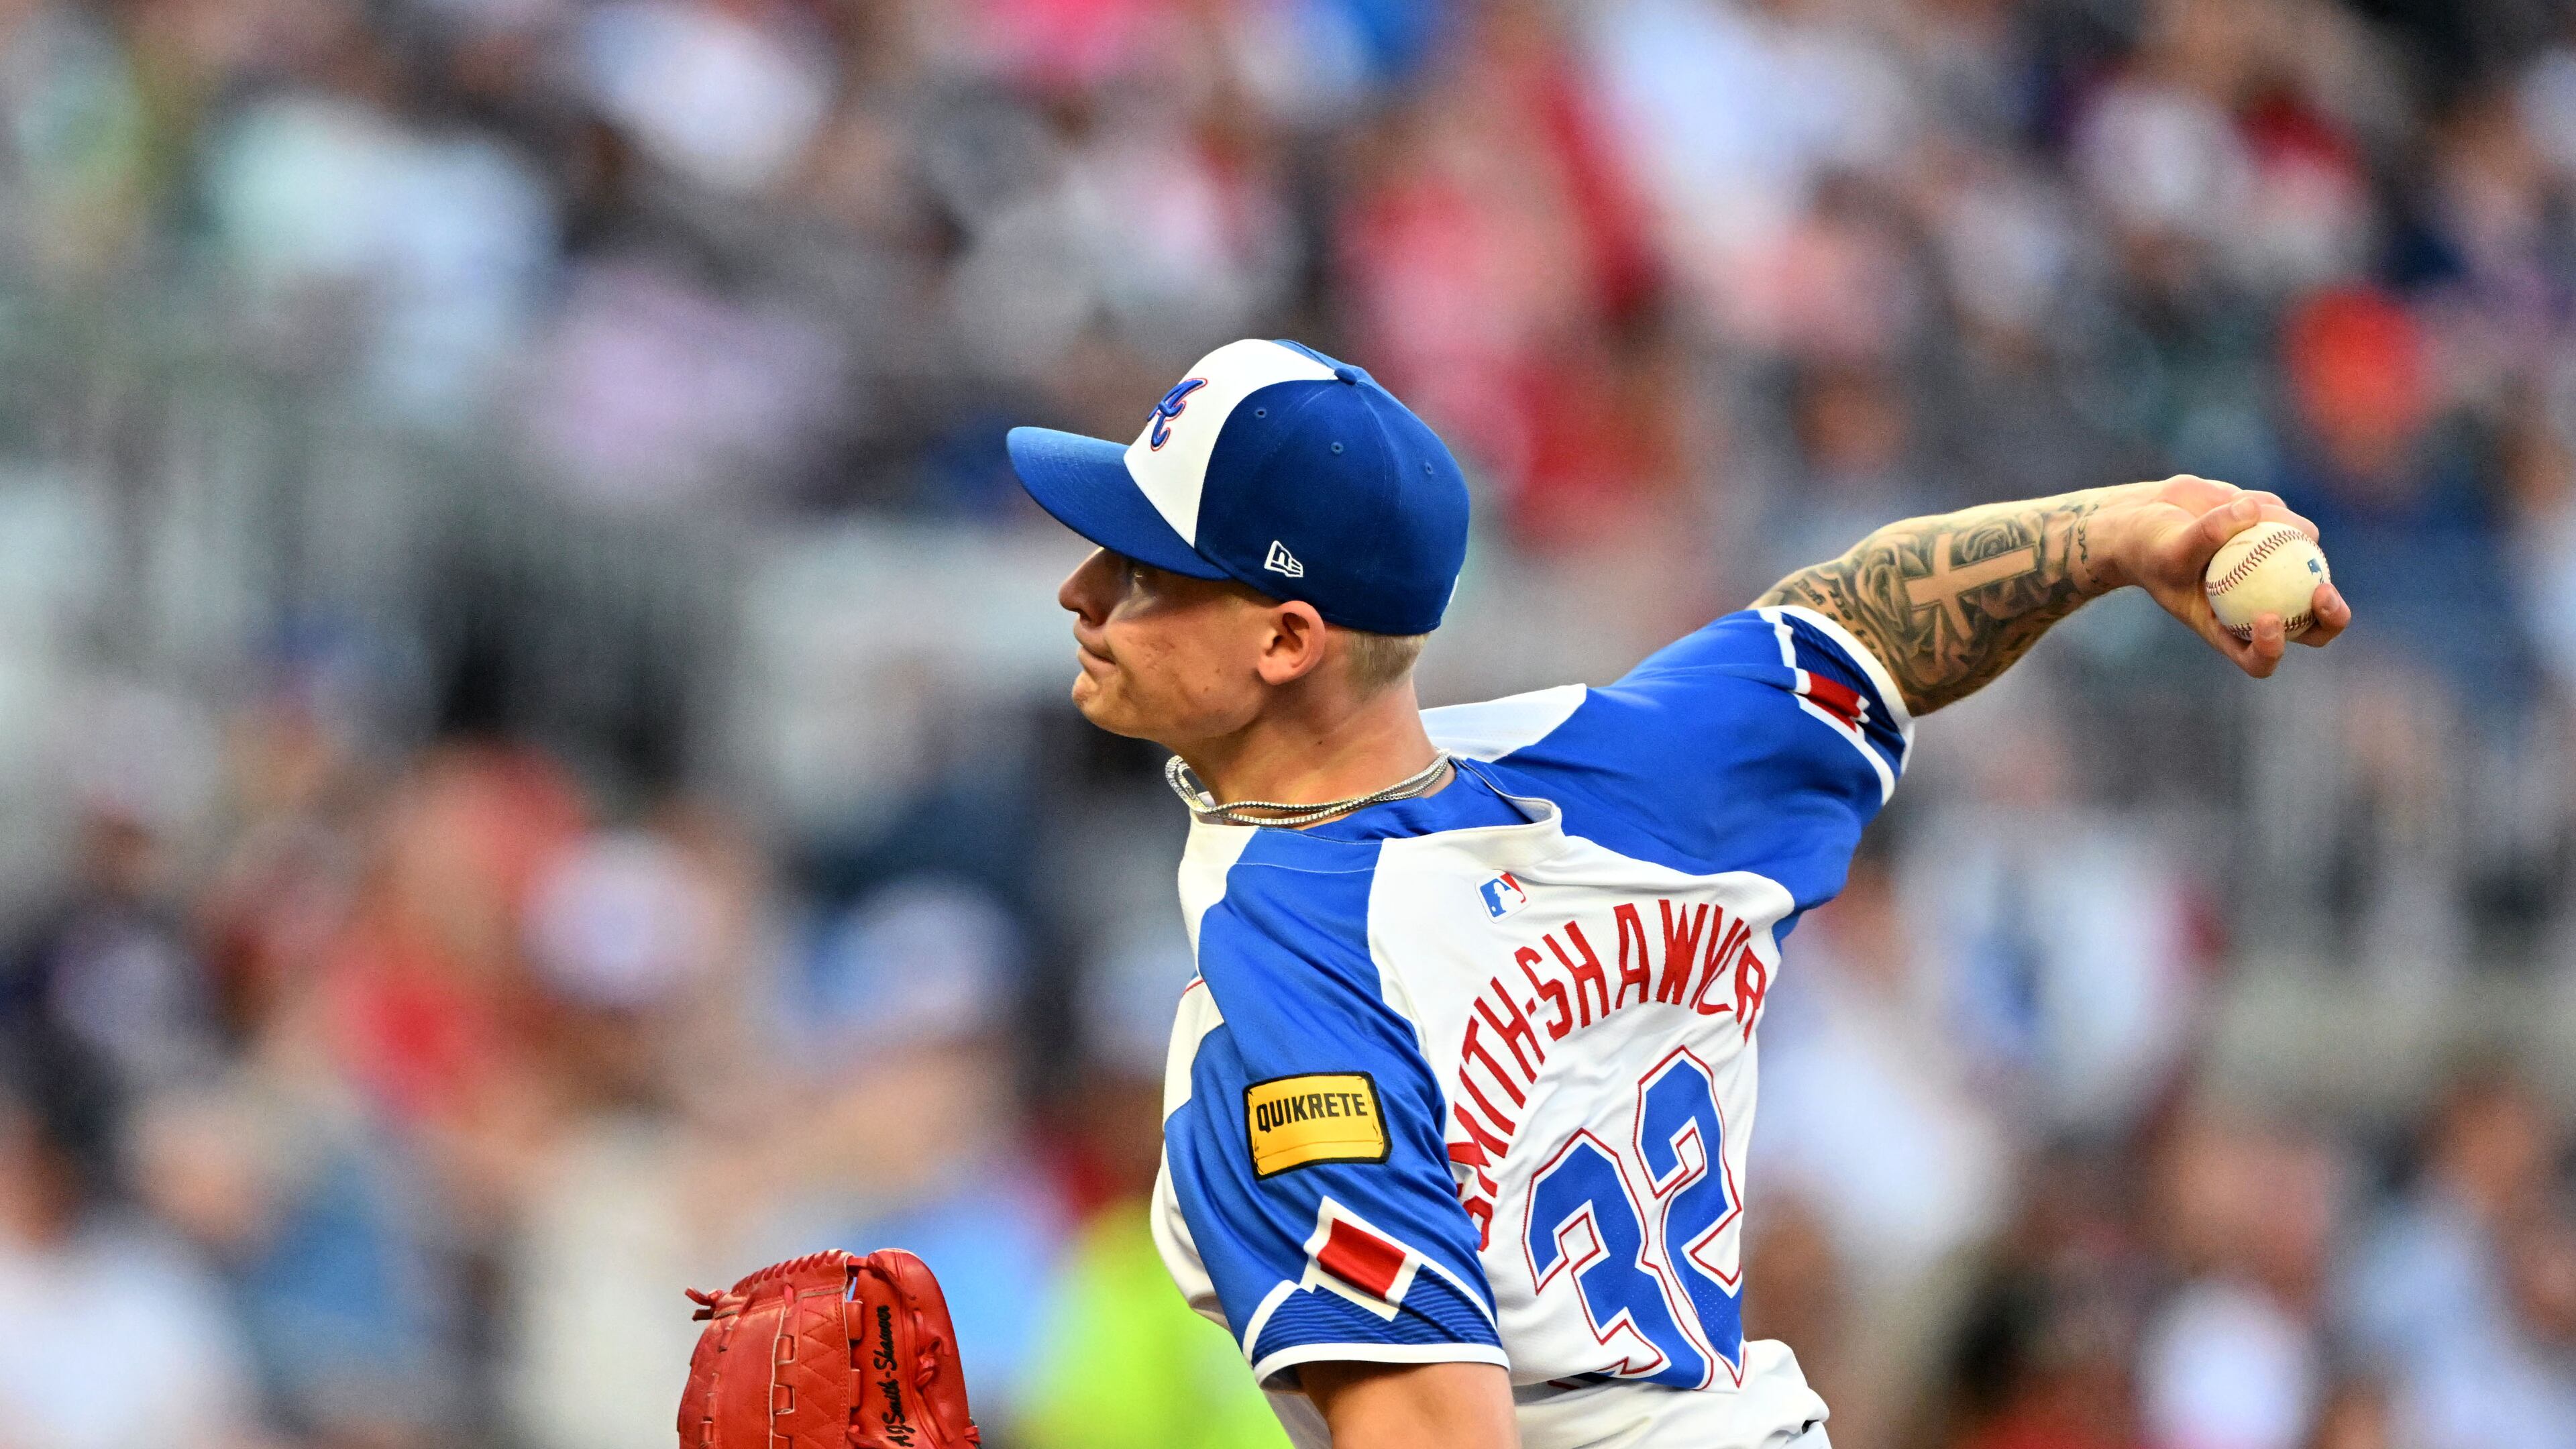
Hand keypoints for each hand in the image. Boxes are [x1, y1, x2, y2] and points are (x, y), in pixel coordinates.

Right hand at [2098, 475, 2352, 677]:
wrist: (2151, 518)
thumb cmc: (2150, 545)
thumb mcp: (2168, 546)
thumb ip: (2206, 534)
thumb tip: (2251, 510)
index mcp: (2228, 629)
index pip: (2256, 658)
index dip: (2272, 648)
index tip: (2269, 618)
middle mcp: (2260, 607)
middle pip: (2309, 625)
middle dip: (2329, 616)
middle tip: (2323, 592)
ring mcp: (2278, 576)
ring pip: (2307, 562)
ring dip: (2281, 533)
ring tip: (2238, 512)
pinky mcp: (2283, 540)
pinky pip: (2293, 525)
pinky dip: (2271, 511)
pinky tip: (2238, 502)